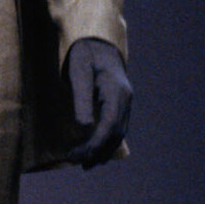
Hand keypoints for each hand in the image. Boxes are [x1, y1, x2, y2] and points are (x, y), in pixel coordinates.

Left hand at [65, 38, 131, 168]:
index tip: (81, 156)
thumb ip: (81, 98)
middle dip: (99, 150)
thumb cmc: (85, 54)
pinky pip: (117, 127)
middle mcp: (125, 99)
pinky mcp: (121, 103)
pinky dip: (107, 140)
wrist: (98, 41)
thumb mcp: (79, 72)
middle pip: (116, 133)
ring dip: (104, 149)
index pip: (109, 125)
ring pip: (119, 132)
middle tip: (79, 162)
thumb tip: (84, 126)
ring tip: (86, 163)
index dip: (96, 143)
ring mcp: (125, 102)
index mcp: (116, 91)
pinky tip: (96, 149)